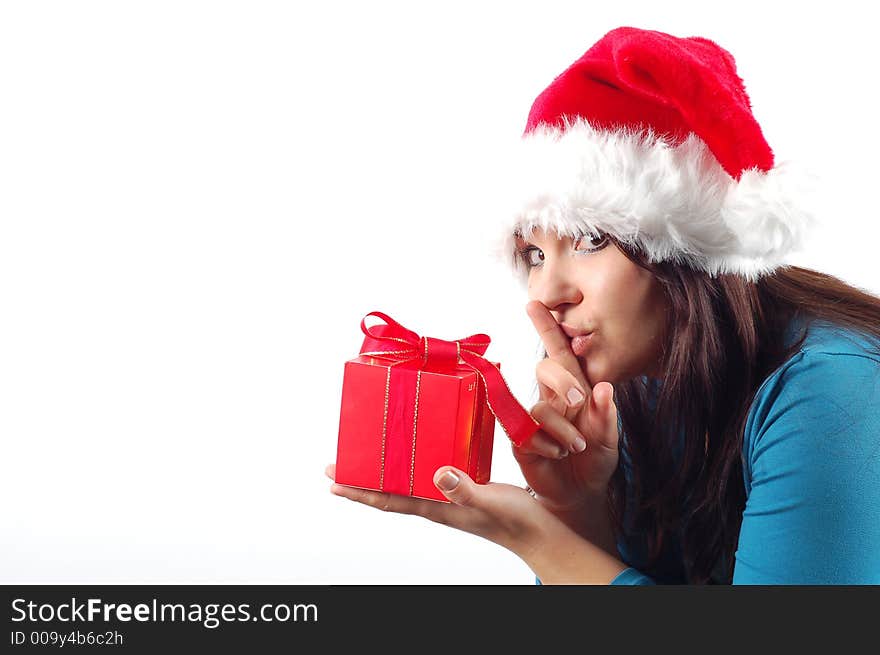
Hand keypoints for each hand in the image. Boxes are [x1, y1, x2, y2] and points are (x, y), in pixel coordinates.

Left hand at [325, 463, 562, 558]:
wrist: (539, 533)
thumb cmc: (516, 522)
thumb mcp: (490, 501)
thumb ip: (464, 490)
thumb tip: (438, 474)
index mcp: (437, 508)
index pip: (388, 500)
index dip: (359, 492)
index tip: (333, 482)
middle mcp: (436, 503)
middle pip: (389, 493)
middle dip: (361, 482)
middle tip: (336, 468)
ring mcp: (448, 499)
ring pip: (406, 485)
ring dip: (383, 474)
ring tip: (366, 458)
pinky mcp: (462, 489)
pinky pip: (427, 477)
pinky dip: (412, 467)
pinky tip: (414, 454)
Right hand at [513, 301, 620, 513]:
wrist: (579, 494)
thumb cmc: (595, 461)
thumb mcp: (609, 441)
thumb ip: (607, 417)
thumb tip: (604, 389)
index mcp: (575, 390)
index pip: (560, 352)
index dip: (547, 327)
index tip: (534, 303)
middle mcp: (552, 398)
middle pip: (546, 368)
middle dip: (563, 382)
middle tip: (579, 403)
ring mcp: (534, 418)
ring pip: (541, 406)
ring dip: (562, 427)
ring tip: (576, 447)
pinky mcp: (520, 438)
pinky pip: (526, 431)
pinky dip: (546, 444)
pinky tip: (557, 454)